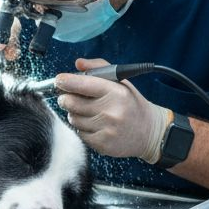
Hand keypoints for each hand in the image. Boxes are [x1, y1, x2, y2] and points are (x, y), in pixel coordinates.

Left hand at [55, 58, 171, 163]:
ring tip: (88, 112)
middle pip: (72, 103)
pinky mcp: (102, 144)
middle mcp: (111, 111)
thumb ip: (99, 68)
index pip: (83, 84)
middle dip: (66, 98)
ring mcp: (106, 129)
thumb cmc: (132, 104)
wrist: (149, 132)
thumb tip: (78, 64)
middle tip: (69, 97)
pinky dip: (82, 128)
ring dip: (75, 114)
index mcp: (116, 92)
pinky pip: (79, 133)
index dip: (66, 81)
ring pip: (73, 118)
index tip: (59, 80)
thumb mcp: (121, 82)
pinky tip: (94, 125)